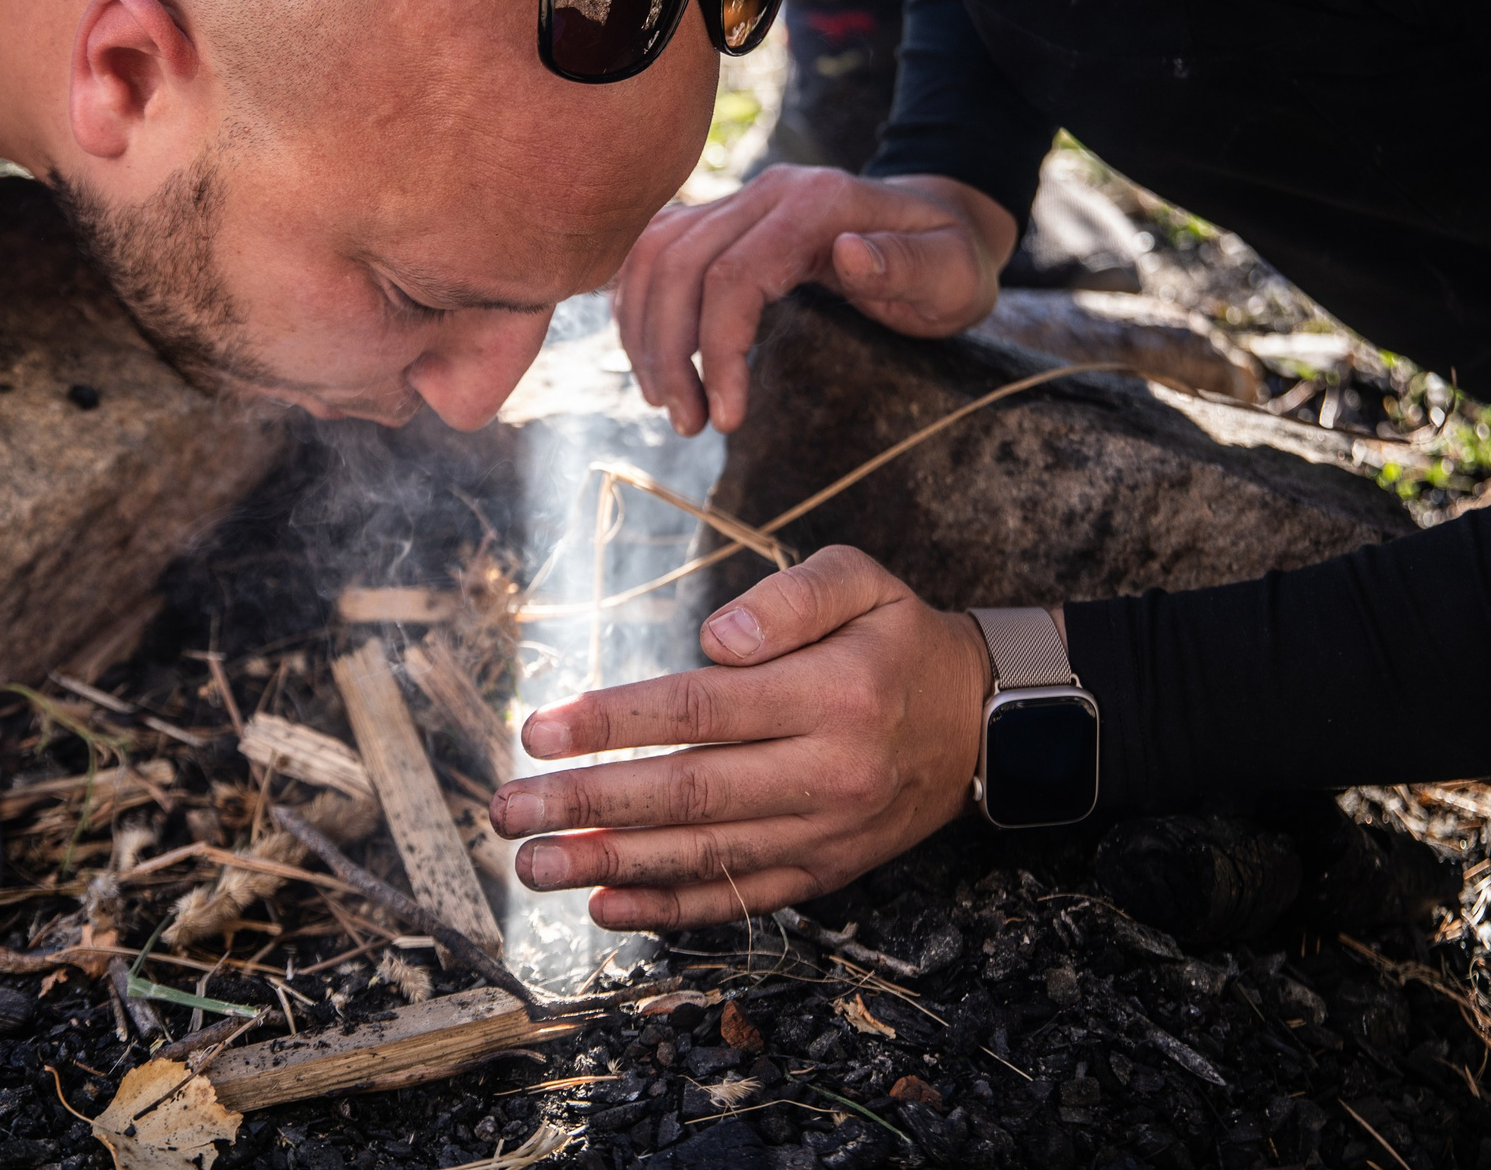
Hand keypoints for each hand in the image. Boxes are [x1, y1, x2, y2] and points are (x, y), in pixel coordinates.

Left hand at [487, 545, 994, 929]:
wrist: (983, 723)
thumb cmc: (899, 639)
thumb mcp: (861, 580)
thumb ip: (788, 597)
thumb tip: (717, 639)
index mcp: (829, 693)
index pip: (699, 711)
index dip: (611, 724)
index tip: (537, 731)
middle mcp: (826, 771)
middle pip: (689, 794)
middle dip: (587, 804)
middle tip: (506, 809)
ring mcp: (826, 831)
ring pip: (706, 855)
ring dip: (611, 865)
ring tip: (532, 865)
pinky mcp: (826, 870)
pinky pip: (741, 898)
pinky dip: (672, 909)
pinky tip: (606, 908)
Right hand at [613, 167, 1015, 435]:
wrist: (941, 221)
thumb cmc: (951, 261)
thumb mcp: (953, 273)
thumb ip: (905, 263)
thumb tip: (848, 255)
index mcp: (818, 204)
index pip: (734, 275)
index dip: (716, 350)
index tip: (725, 417)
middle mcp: (768, 192)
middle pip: (676, 263)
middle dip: (667, 351)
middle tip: (687, 423)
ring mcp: (741, 200)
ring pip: (653, 253)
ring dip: (644, 330)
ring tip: (666, 401)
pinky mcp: (725, 219)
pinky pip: (657, 249)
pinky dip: (640, 303)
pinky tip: (651, 356)